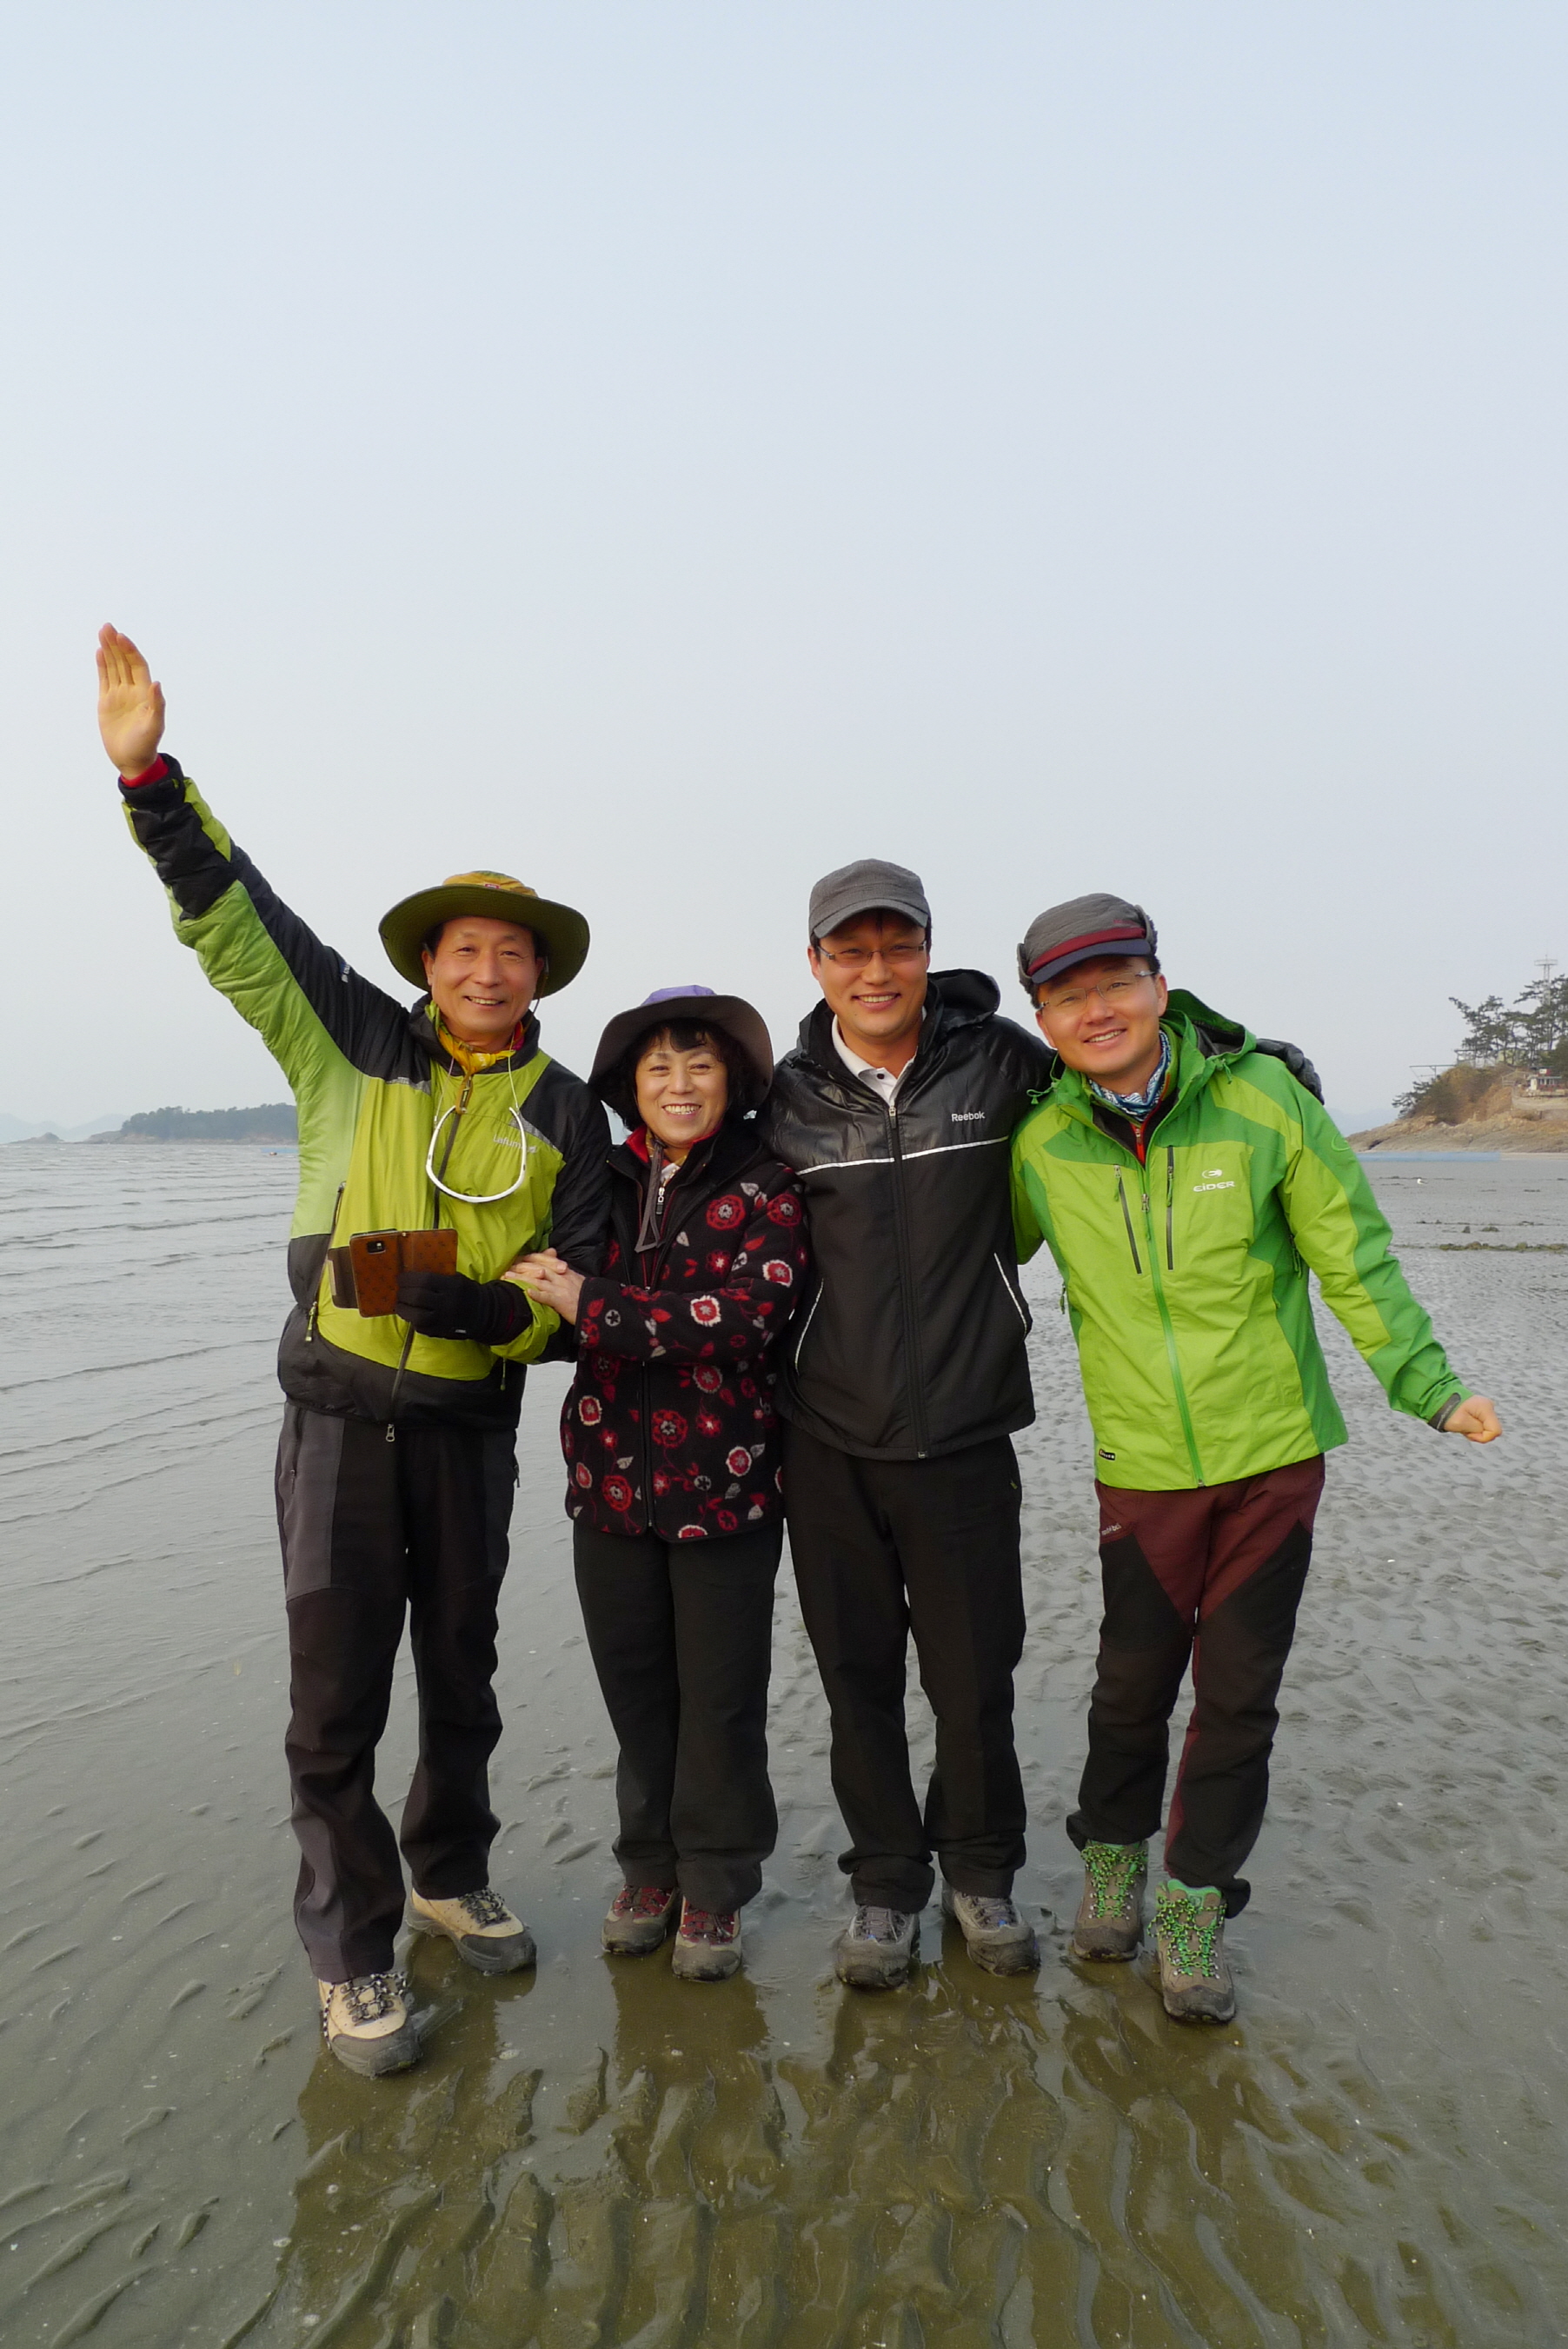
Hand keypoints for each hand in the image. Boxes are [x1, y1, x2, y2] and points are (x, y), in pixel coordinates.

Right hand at [97, 625, 165, 776]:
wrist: (132, 761)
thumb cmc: (146, 745)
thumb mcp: (154, 727)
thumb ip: (156, 705)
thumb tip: (156, 683)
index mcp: (145, 694)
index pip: (137, 665)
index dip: (130, 650)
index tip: (121, 637)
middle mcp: (132, 690)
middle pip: (124, 662)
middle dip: (116, 644)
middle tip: (107, 626)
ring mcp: (119, 695)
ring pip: (113, 667)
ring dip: (108, 650)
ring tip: (102, 631)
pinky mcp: (107, 702)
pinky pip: (104, 679)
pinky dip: (102, 665)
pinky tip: (100, 652)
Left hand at [396, 1268, 531, 1345]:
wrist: (484, 1313)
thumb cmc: (467, 1292)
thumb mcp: (457, 1279)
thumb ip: (438, 1278)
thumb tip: (412, 1276)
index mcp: (452, 1286)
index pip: (425, 1280)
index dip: (408, 1279)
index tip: (400, 1278)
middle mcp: (448, 1303)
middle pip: (418, 1297)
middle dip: (403, 1293)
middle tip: (399, 1291)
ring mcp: (445, 1320)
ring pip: (417, 1316)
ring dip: (404, 1309)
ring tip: (400, 1305)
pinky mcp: (442, 1332)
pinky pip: (422, 1328)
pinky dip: (413, 1321)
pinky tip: (411, 1315)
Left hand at [507, 1250, 584, 1325]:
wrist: (601, 1308)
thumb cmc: (588, 1296)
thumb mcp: (576, 1280)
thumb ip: (563, 1273)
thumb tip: (552, 1268)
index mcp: (564, 1271)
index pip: (543, 1261)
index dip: (528, 1260)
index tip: (515, 1262)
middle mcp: (561, 1277)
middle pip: (537, 1268)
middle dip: (520, 1268)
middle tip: (506, 1270)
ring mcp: (561, 1288)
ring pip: (538, 1280)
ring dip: (522, 1278)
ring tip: (508, 1278)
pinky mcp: (562, 1301)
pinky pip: (548, 1297)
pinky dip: (537, 1294)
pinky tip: (526, 1293)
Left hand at [1442, 1395, 1500, 1442]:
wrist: (1440, 1399)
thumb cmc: (1448, 1411)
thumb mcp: (1462, 1424)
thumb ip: (1479, 1430)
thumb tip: (1487, 1432)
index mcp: (1486, 1408)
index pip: (1495, 1431)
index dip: (1483, 1437)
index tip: (1468, 1433)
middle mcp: (1489, 1406)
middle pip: (1492, 1430)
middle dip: (1478, 1434)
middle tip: (1464, 1429)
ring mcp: (1486, 1408)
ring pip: (1487, 1429)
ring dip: (1475, 1431)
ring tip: (1463, 1425)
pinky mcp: (1482, 1411)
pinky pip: (1482, 1425)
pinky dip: (1473, 1428)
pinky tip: (1465, 1423)